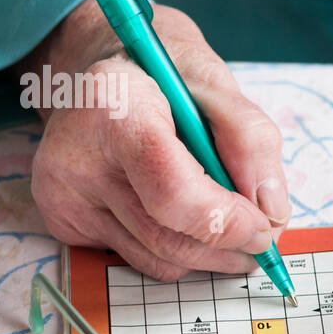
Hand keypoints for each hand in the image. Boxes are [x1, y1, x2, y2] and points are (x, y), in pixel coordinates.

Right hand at [21, 0, 288, 280]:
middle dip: (228, 249)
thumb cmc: (163, 75)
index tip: (264, 229)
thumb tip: (271, 212)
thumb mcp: (218, 84)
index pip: (173, 193)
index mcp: (116, 109)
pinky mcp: (61, 219)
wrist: (96, 74)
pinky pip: (135, 257)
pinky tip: (181, 217)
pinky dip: (173, 250)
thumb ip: (252, 142)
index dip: (226, 223)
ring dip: (207, 257)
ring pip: (156, 259)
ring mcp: (62, 193)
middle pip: (167, 237)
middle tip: (263, 241)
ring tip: (232, 230)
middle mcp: (76, 156)